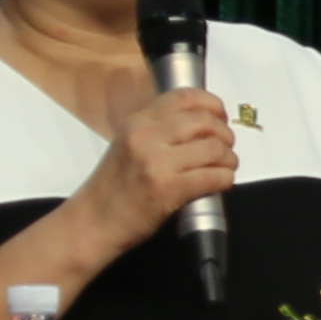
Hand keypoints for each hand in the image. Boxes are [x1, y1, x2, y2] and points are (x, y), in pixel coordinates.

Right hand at [91, 87, 239, 246]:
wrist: (91, 223)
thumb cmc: (113, 187)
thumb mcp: (129, 144)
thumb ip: (159, 129)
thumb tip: (205, 120)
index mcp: (137, 121)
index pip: (186, 96)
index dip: (212, 104)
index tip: (220, 117)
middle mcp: (146, 136)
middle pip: (206, 122)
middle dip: (225, 135)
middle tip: (225, 148)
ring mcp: (157, 163)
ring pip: (215, 149)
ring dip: (229, 159)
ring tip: (224, 167)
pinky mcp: (168, 189)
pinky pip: (215, 176)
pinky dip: (225, 179)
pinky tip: (220, 183)